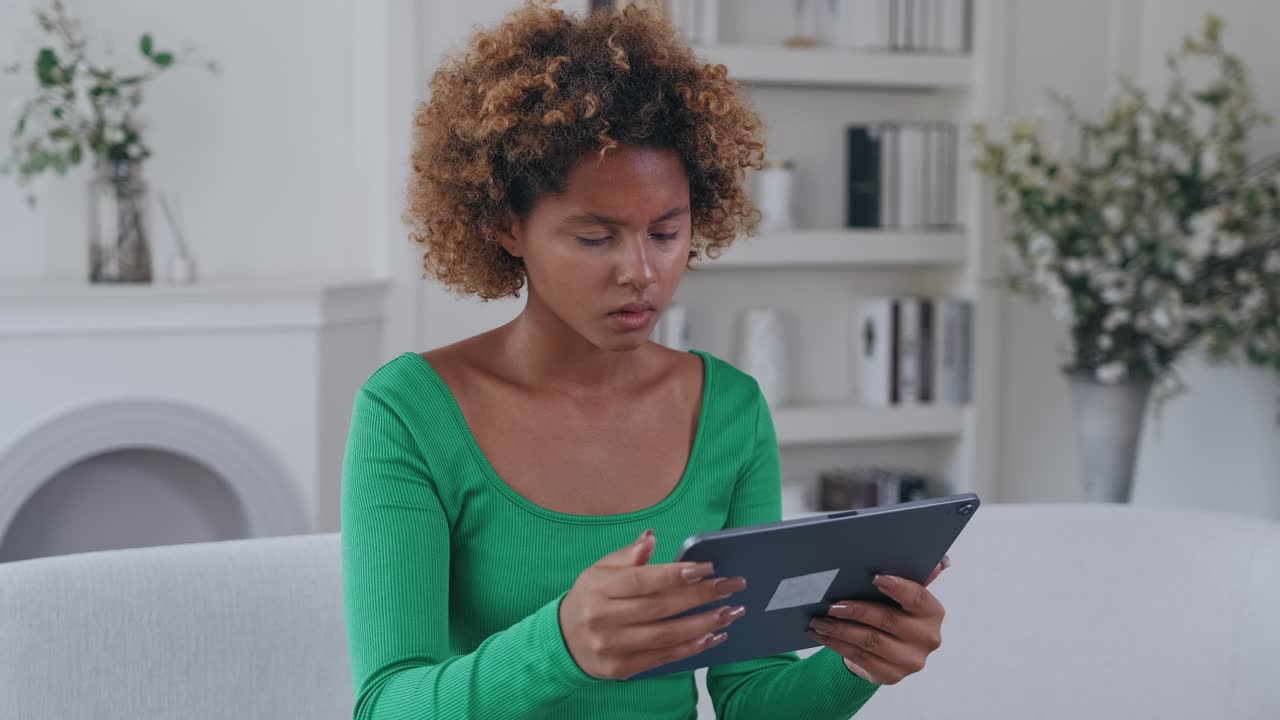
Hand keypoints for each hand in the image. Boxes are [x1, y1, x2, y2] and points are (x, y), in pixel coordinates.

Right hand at [559, 529, 748, 679]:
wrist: (563, 640)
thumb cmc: (589, 599)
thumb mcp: (599, 570)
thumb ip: (628, 556)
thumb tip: (651, 537)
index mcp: (598, 589)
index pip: (642, 580)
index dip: (676, 574)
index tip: (708, 567)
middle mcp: (604, 619)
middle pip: (660, 607)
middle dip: (701, 596)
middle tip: (731, 587)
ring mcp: (612, 647)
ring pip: (667, 635)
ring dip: (704, 624)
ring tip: (731, 612)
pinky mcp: (622, 668)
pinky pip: (664, 657)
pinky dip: (692, 647)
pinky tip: (713, 635)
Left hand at [806, 555, 950, 684]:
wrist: (889, 653)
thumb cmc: (893, 612)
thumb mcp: (901, 595)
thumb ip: (912, 576)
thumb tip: (939, 560)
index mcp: (932, 613)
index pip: (918, 597)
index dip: (898, 587)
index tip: (874, 577)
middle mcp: (927, 638)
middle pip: (888, 620)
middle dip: (857, 611)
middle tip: (831, 605)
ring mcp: (910, 660)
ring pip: (870, 642)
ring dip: (839, 630)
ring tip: (818, 621)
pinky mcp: (891, 675)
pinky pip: (859, 658)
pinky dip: (836, 644)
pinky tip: (821, 634)